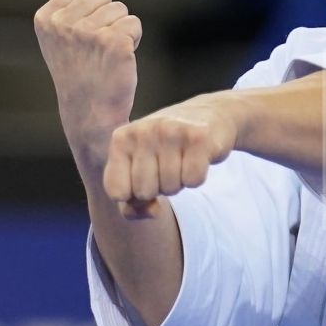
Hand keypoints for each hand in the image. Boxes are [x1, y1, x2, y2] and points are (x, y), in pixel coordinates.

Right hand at [33, 0, 142, 167]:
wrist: (89, 115)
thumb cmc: (78, 74)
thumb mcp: (58, 40)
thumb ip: (66, 11)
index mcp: (45, 18)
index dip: (88, 9)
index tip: (81, 36)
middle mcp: (64, 23)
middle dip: (105, 16)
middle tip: (96, 48)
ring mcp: (89, 32)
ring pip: (120, 9)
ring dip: (119, 29)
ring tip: (106, 56)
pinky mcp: (115, 42)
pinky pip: (133, 24)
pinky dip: (132, 40)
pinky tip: (119, 60)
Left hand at [103, 94, 239, 218]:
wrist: (209, 115)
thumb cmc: (167, 148)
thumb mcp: (140, 169)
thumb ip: (132, 202)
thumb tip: (153, 211)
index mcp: (121, 138)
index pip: (116, 192)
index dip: (133, 196)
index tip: (144, 179)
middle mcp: (143, 131)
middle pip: (144, 193)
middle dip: (158, 189)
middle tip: (167, 166)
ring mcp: (171, 131)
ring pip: (171, 188)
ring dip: (179, 182)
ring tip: (182, 160)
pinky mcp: (199, 137)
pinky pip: (193, 180)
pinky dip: (197, 177)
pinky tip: (197, 158)